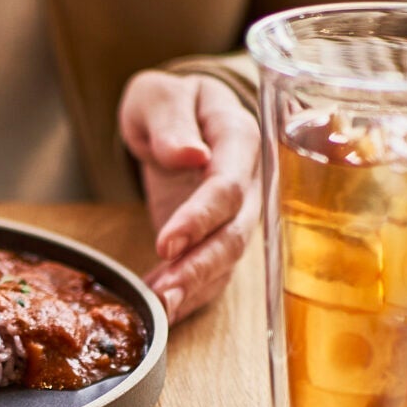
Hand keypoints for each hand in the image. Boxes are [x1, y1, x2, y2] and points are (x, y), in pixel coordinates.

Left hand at [118, 70, 259, 320]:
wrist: (178, 119)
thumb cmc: (170, 104)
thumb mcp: (158, 96)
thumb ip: (171, 120)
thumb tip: (191, 154)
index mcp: (238, 138)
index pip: (227, 186)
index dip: (200, 218)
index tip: (166, 243)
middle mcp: (249, 182)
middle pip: (235, 233)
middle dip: (199, 267)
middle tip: (163, 292)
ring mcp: (240, 214)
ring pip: (227, 259)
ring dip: (195, 287)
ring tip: (161, 308)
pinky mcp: (221, 238)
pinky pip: (215, 273)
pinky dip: (191, 295)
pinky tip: (165, 311)